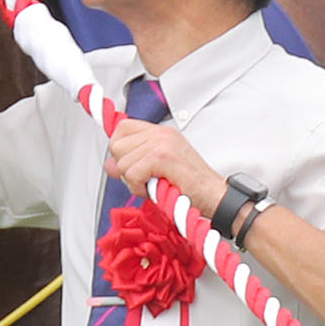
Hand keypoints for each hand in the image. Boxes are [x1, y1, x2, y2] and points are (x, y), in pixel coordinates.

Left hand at [106, 117, 222, 214]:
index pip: (123, 128)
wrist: (215, 197)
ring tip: (152, 185)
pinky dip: (139, 187)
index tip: (129, 164)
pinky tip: (154, 189)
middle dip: (125, 168)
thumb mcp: (156, 172)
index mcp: (162, 133)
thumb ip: (131, 165)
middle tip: (144, 179)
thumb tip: (109, 165)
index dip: (120, 149)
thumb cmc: (191, 188)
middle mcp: (162, 133)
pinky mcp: (162, 157)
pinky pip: (132, 173)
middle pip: (117, 145)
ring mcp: (162, 143)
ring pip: (122, 162)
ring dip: (133, 181)